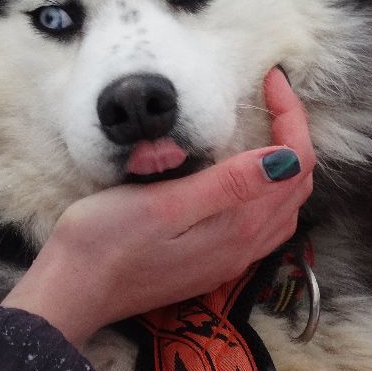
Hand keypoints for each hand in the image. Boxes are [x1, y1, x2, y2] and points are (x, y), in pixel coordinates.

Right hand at [2, 68, 313, 345]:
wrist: (75, 291)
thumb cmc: (105, 244)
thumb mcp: (162, 206)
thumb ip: (226, 186)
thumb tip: (284, 159)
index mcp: (237, 226)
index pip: (293, 162)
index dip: (290, 116)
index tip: (270, 79)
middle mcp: (244, 245)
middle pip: (297, 183)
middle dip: (293, 132)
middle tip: (270, 94)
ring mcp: (230, 257)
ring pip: (285, 205)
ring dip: (287, 162)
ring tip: (266, 126)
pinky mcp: (213, 262)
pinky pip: (264, 222)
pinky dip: (269, 188)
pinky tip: (247, 174)